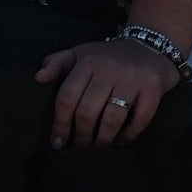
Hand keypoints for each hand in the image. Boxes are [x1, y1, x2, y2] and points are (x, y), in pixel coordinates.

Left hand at [36, 36, 183, 148]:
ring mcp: (133, 79)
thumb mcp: (81, 52)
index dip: (60, 124)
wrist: (153, 44)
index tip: (58, 142)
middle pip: (87, 112)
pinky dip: (129, 135)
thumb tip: (38, 78)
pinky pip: (140, 118)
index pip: (67, 98)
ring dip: (103, 140)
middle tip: (81, 146)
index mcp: (89, 61)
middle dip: (81, 136)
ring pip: (112, 118)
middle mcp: (110, 69)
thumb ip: (57, 62)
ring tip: (98, 147)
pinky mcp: (153, 87)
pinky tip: (121, 142)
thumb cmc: (110, 56)